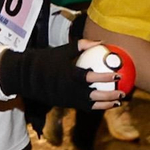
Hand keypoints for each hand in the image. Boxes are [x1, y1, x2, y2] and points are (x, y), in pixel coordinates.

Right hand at [0, 39, 120, 109]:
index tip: (118, 74)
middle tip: (123, 92)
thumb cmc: (45, 60)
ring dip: (106, 104)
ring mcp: (67, 98)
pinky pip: (84, 106)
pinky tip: (106, 104)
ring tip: (118, 101)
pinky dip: (97, 106)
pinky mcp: (65, 103)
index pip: (91, 78)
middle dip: (110, 95)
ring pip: (91, 104)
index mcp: (69, 75)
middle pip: (94, 95)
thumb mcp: (62, 50)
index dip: (106, 77)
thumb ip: (82, 46)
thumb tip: (101, 42)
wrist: (26, 76)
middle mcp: (70, 89)